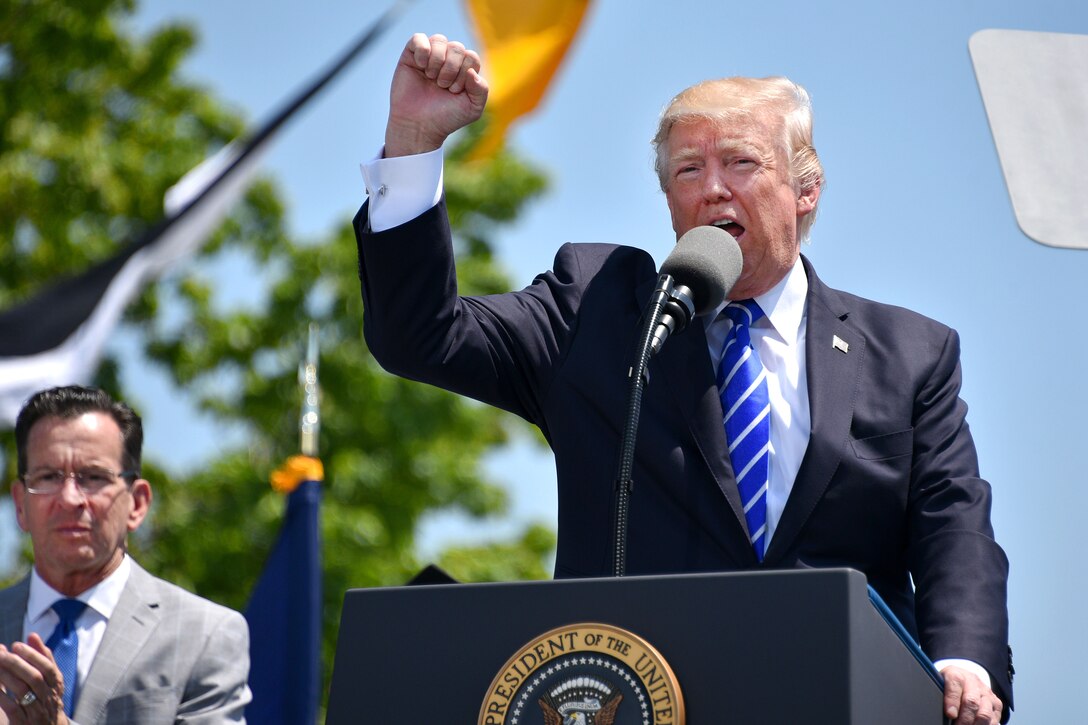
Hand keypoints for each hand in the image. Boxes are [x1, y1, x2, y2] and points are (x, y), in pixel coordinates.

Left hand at [0, 635, 68, 724]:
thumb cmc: (46, 697)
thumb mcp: (49, 678)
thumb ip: (42, 656)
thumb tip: (32, 635)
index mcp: (56, 684)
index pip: (48, 667)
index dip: (33, 655)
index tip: (17, 645)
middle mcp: (49, 697)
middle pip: (35, 678)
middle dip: (17, 664)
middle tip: (1, 653)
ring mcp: (37, 711)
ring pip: (22, 691)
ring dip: (6, 677)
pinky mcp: (24, 722)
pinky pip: (12, 707)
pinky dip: (2, 696)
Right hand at [385, 33, 488, 156]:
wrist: (418, 126)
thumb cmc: (446, 117)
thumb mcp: (472, 108)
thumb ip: (481, 89)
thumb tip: (471, 71)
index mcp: (464, 70)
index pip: (471, 56)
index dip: (464, 72)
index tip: (454, 91)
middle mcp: (447, 60)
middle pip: (457, 47)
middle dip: (451, 68)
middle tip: (442, 86)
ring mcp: (429, 57)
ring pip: (439, 40)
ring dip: (437, 61)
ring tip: (431, 78)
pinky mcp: (411, 56)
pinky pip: (419, 38)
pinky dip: (422, 50)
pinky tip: (420, 66)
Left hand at [941, 665, 1002, 723]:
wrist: (966, 679)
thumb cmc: (948, 686)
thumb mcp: (939, 684)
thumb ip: (939, 693)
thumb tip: (939, 711)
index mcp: (956, 674)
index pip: (955, 683)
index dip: (952, 700)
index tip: (950, 714)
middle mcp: (973, 682)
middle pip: (972, 702)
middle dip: (964, 719)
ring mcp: (987, 693)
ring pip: (985, 713)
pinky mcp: (996, 705)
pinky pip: (994, 720)